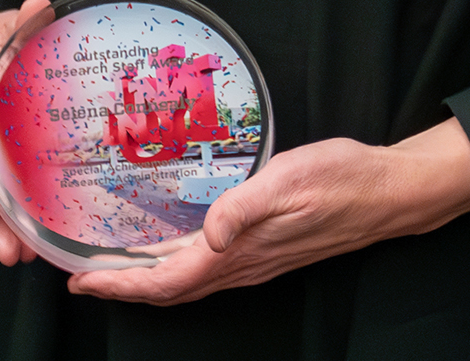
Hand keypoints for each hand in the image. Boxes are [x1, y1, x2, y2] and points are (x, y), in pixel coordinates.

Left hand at [65, 118, 469, 305]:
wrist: (388, 192)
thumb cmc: (340, 179)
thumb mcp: (288, 180)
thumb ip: (243, 207)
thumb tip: (208, 236)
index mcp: (240, 253)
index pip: (167, 283)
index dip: (122, 286)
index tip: (82, 282)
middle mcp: (243, 266)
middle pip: (170, 291)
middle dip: (123, 288)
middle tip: (81, 279)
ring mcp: (255, 261)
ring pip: (188, 283)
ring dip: (145, 280)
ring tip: (110, 267)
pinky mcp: (265, 249)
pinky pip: (208, 269)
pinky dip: (175, 267)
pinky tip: (166, 249)